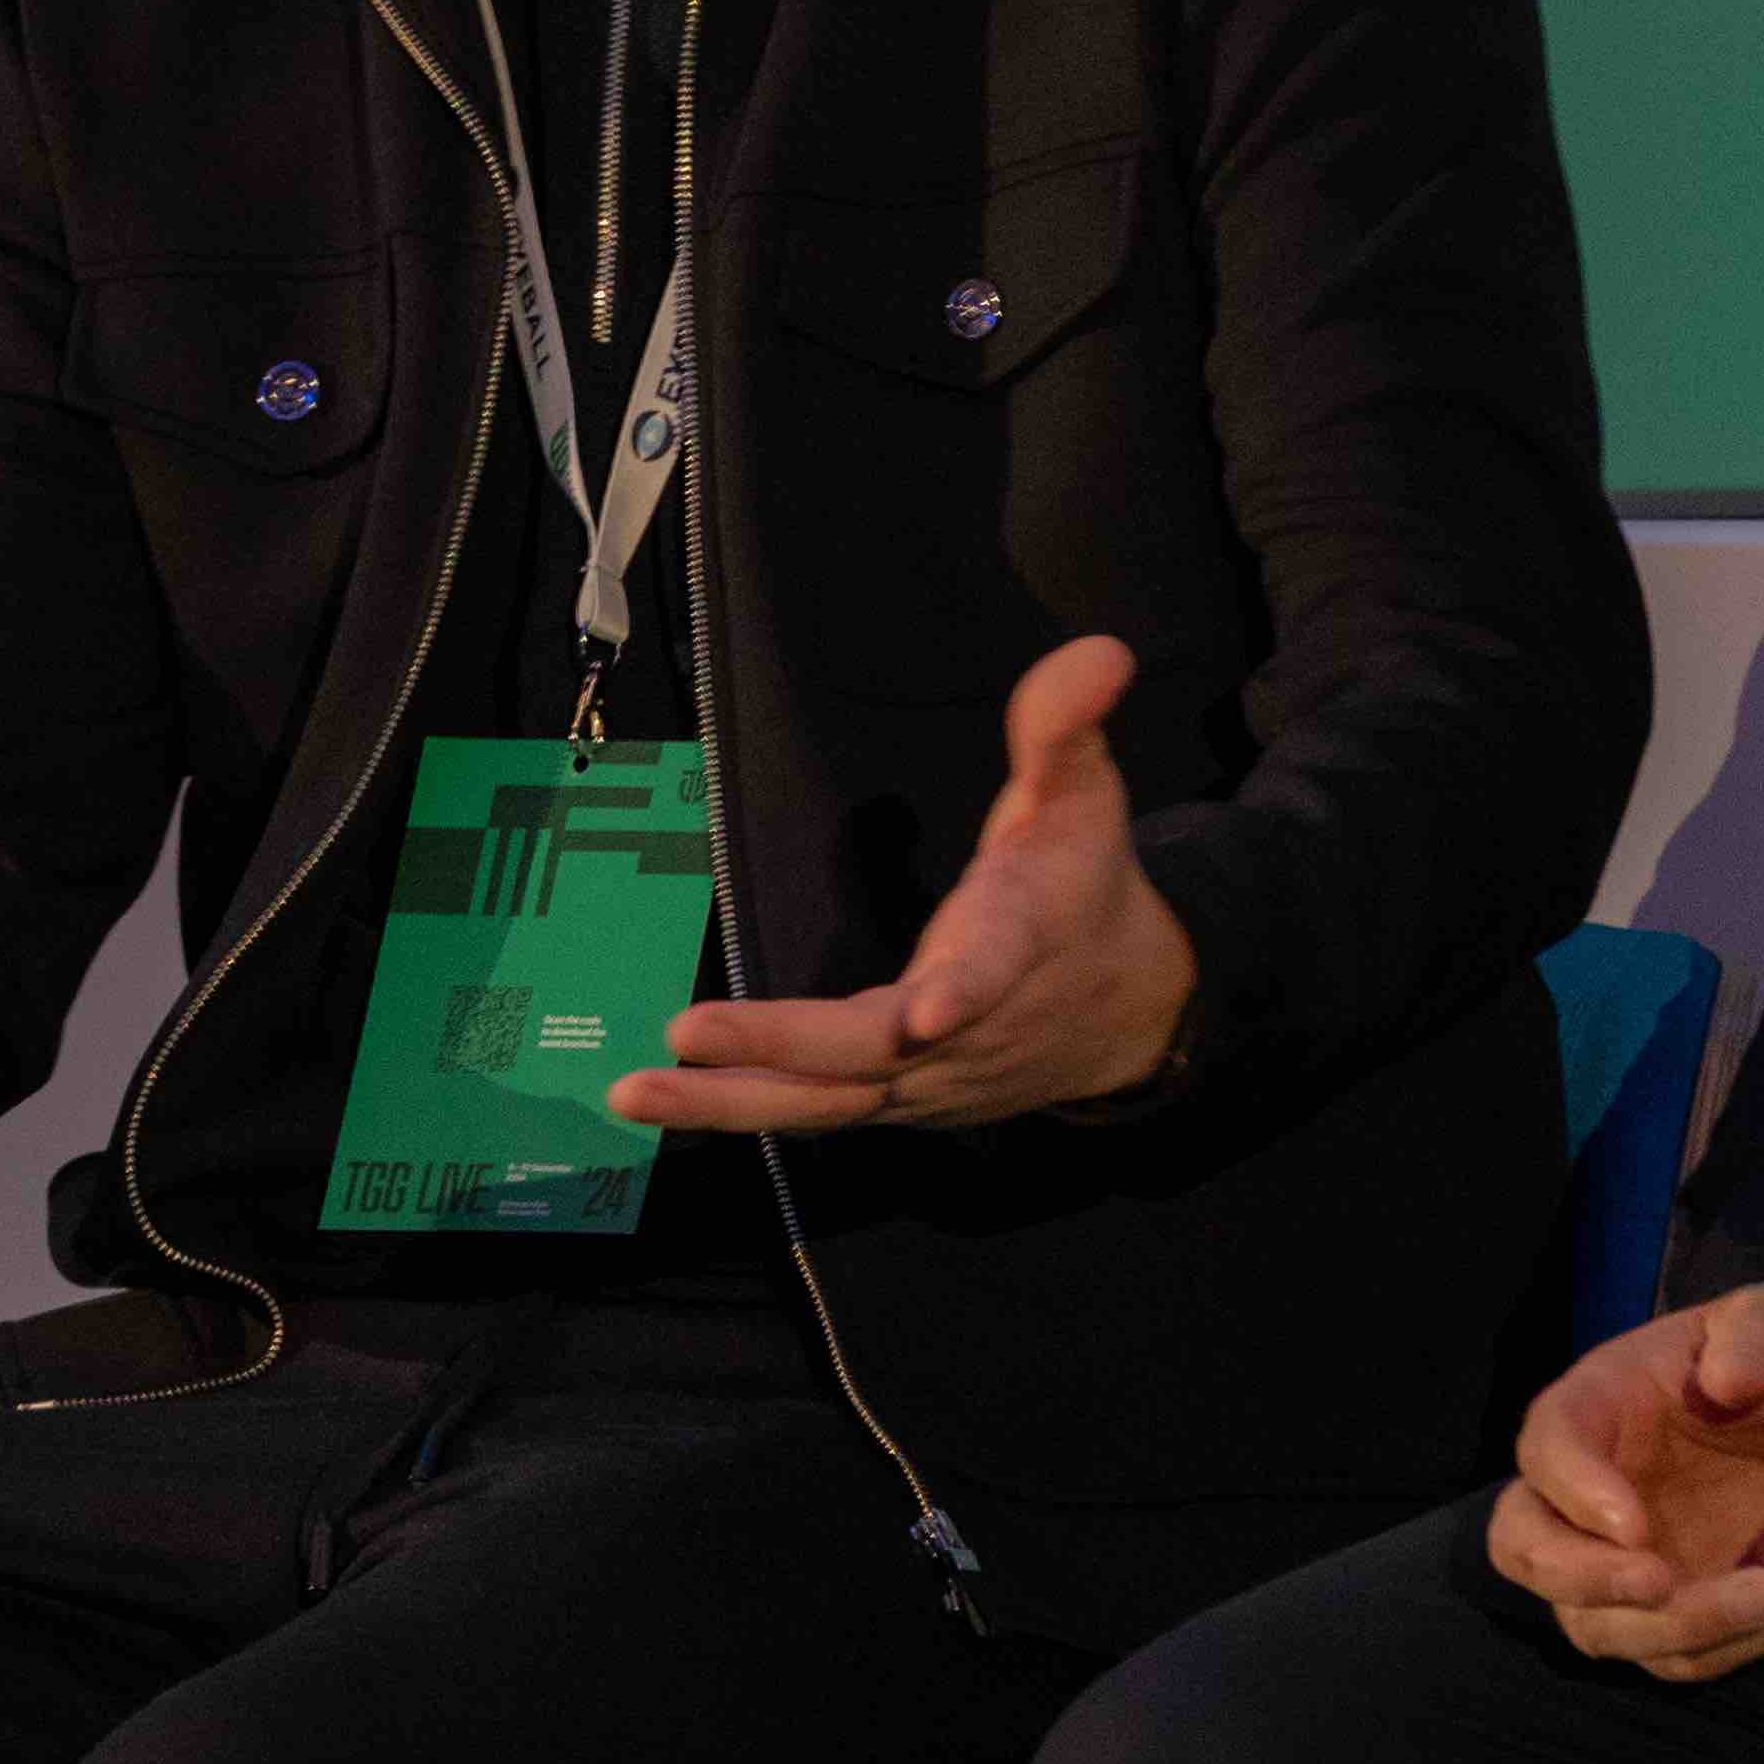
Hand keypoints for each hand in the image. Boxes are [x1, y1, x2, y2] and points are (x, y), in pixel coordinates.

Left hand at [619, 637, 1198, 1132]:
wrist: (1128, 1016)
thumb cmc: (1085, 889)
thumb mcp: (1084, 799)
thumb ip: (1065, 728)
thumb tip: (1100, 651)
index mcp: (1015, 943)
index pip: (994, 967)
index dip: (965, 988)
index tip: (927, 1015)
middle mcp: (964, 1030)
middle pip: (868, 1052)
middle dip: (779, 1045)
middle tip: (686, 1031)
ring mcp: (926, 1079)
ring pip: (825, 1101)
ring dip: (729, 1101)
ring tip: (635, 1093)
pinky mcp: (896, 1103)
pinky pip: (813, 1112)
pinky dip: (741, 1111)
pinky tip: (662, 1103)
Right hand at [1487, 1284, 1763, 1679]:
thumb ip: (1757, 1337)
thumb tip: (1722, 1378)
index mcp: (1596, 1406)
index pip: (1544, 1449)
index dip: (1573, 1493)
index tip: (1635, 1525)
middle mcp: (1585, 1491)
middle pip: (1523, 1548)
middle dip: (1579, 1578)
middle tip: (1659, 1583)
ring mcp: (1619, 1560)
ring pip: (1589, 1622)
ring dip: (1663, 1628)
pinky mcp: (1667, 1610)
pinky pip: (1664, 1656)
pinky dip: (1714, 1650)